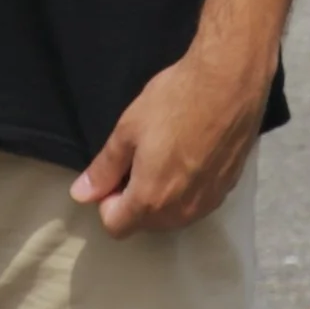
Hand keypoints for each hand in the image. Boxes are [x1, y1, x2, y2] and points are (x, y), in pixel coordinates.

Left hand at [70, 34, 270, 236]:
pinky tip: (193, 155)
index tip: (117, 171)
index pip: (115, 226)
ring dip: (163, 196)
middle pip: (145, 223)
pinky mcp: (227, 191)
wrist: (229, 82)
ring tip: (169, 154)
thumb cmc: (174, 101)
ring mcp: (206, 204)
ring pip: (172, 217)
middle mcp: (179, 213)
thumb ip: (104, 169)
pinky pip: (196, 203)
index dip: (108, 200)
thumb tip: (80, 195)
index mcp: (149, 200)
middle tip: (142, 157)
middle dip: (136, 199)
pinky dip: (188, 189)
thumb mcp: (128, 129)